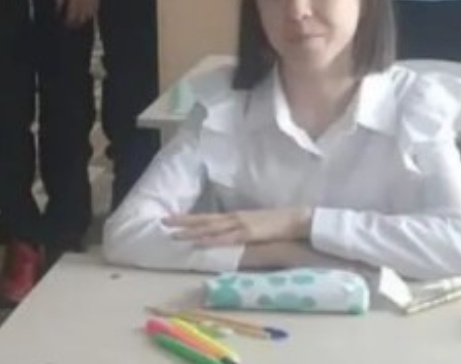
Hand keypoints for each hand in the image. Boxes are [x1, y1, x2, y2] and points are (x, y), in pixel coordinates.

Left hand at [55, 0, 100, 26]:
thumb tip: (57, 9)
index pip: (71, 15)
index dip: (68, 21)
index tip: (66, 23)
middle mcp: (84, 2)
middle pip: (80, 18)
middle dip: (76, 23)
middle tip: (72, 26)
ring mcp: (91, 0)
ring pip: (88, 15)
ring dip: (83, 20)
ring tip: (80, 22)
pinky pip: (95, 10)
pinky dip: (91, 14)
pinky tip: (88, 15)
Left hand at [164, 208, 311, 247]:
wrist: (297, 220)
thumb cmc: (280, 223)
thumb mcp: (257, 224)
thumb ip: (243, 228)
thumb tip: (231, 234)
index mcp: (236, 216)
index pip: (208, 217)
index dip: (190, 218)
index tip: (174, 218)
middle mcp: (234, 218)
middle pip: (203, 219)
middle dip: (182, 221)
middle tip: (163, 221)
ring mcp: (240, 224)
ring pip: (210, 228)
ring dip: (191, 231)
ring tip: (174, 234)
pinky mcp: (248, 233)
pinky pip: (225, 238)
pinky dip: (211, 240)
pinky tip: (199, 242)